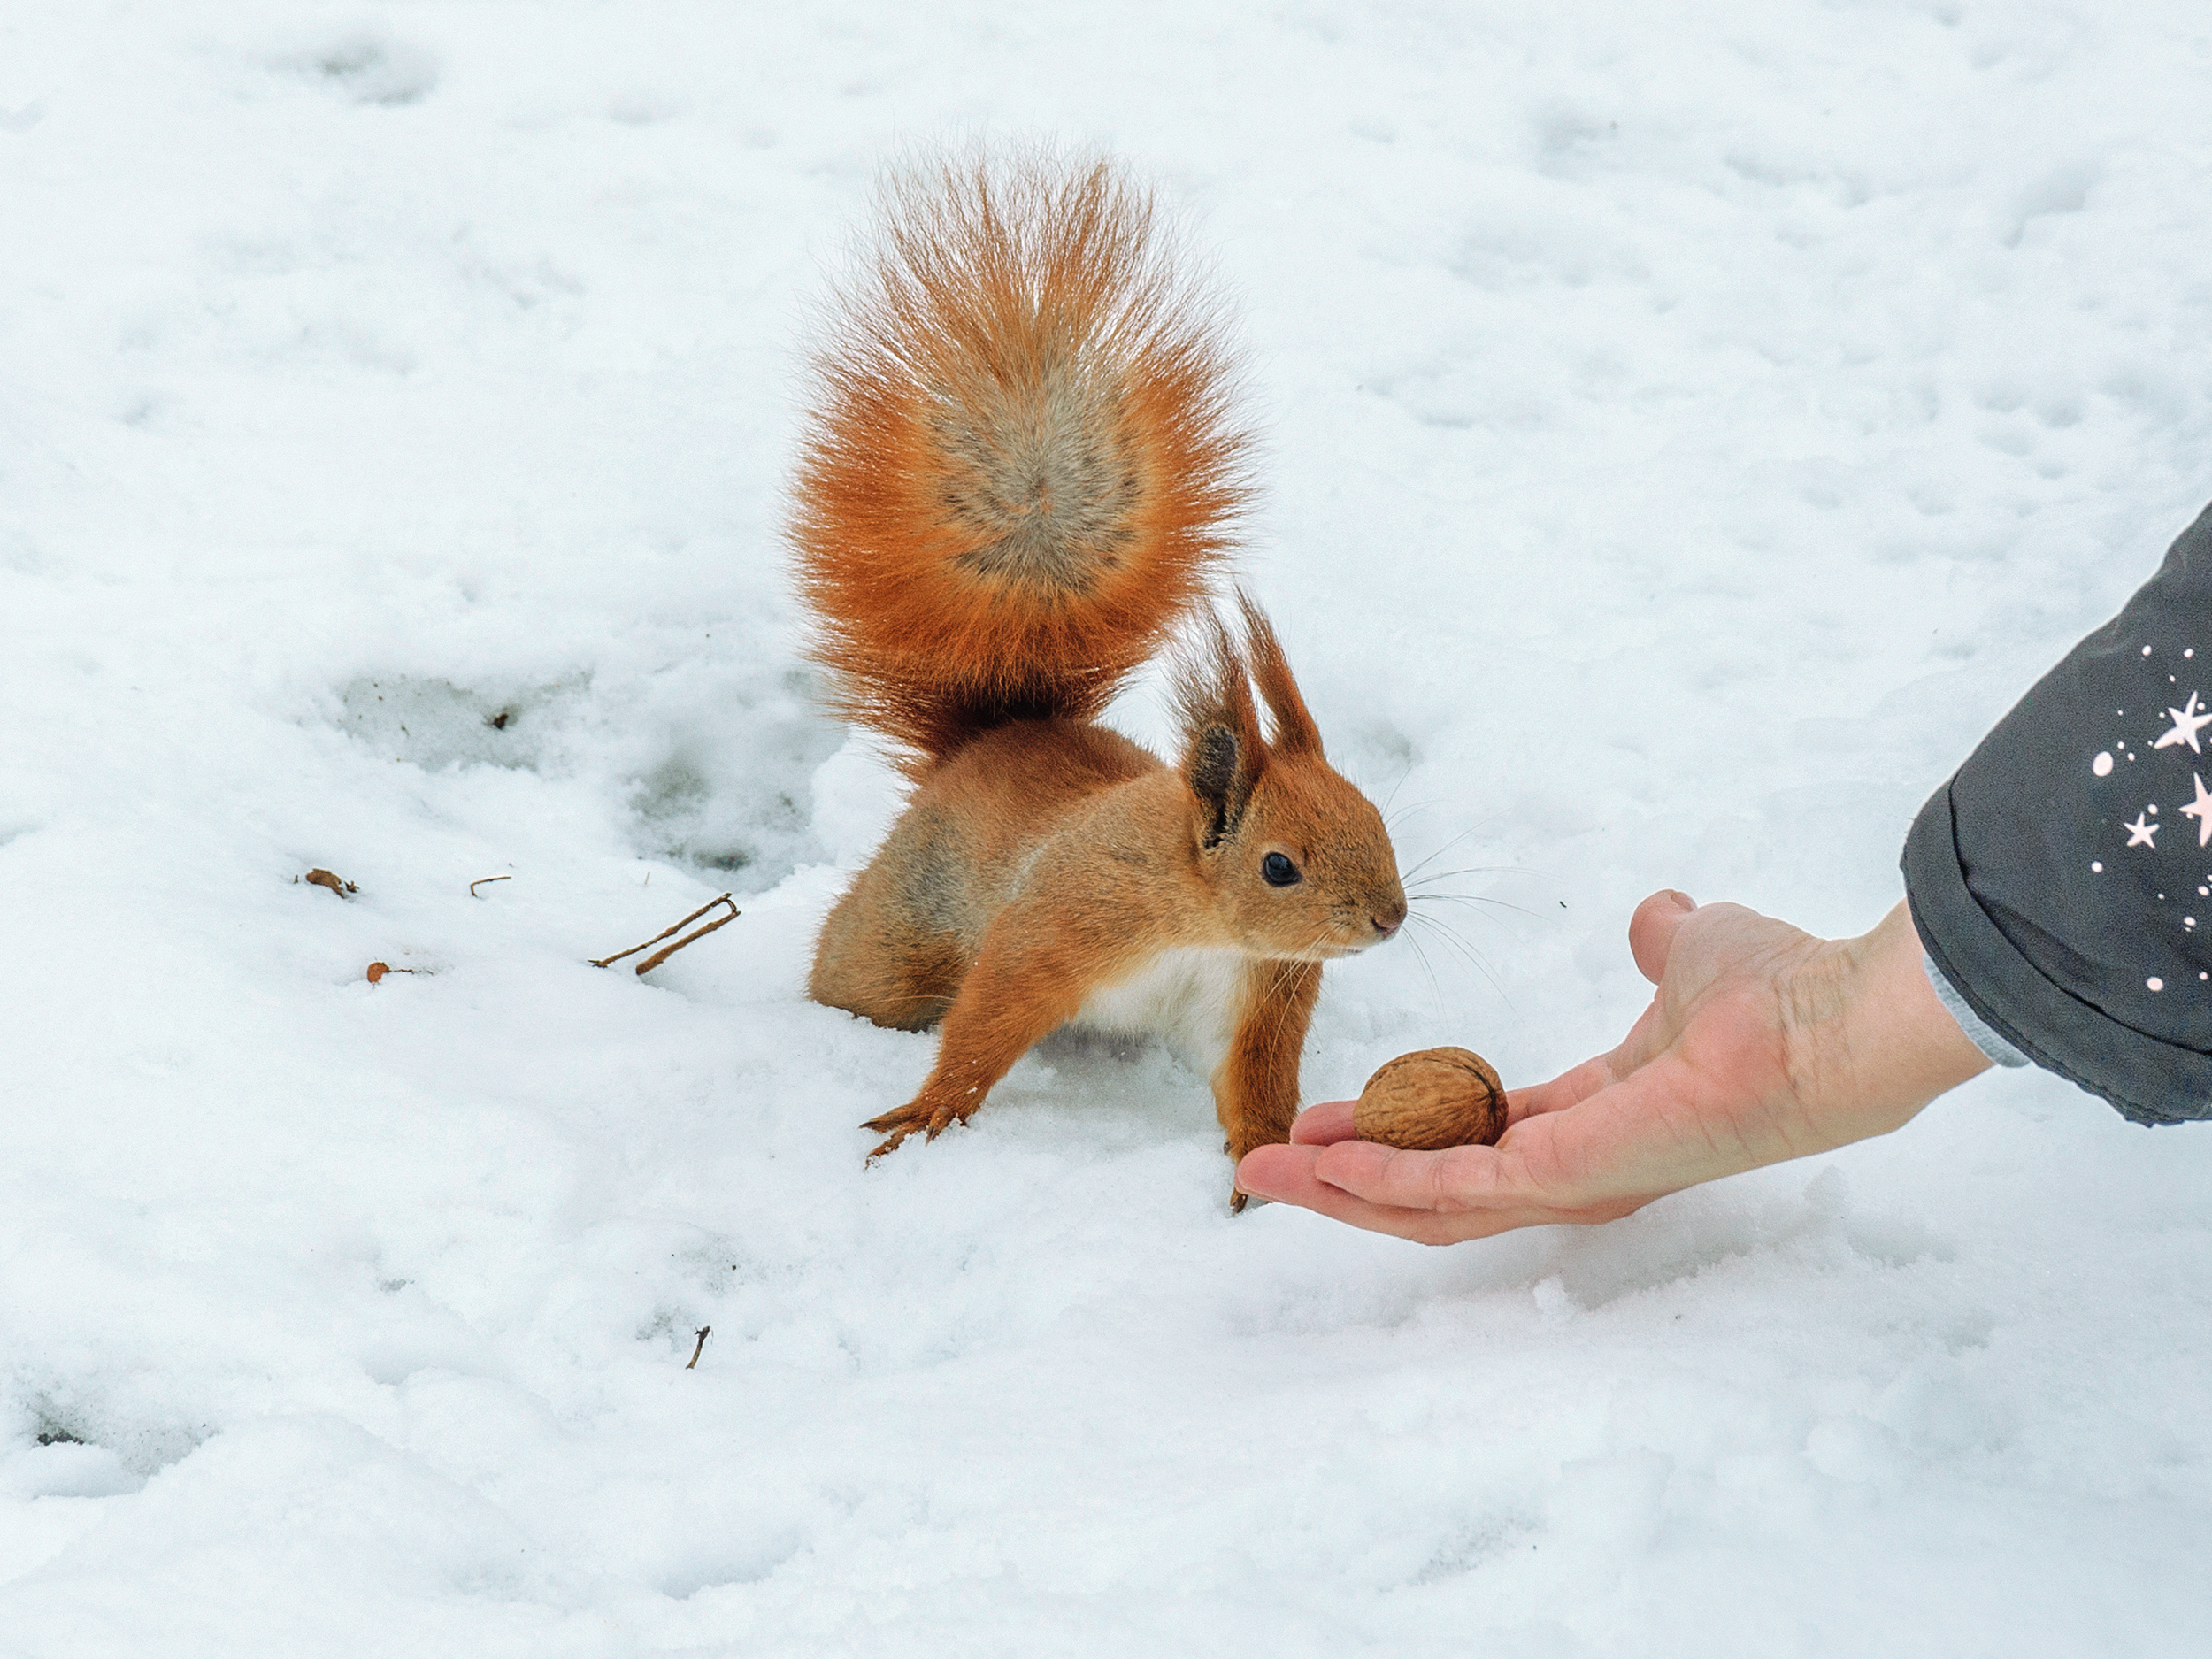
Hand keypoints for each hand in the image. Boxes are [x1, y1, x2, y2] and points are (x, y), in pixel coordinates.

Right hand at [1233, 891, 1991, 1243]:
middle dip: (1345, 1185)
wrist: (1835, 1019)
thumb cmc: (1781, 990)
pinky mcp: (1573, 1173)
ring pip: (1431, 1208)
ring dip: (1341, 1194)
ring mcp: (1575, 1179)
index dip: (1396, 1132)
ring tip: (1261, 1174)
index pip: (1473, 1141)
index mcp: (1597, 1118)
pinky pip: (1458, 1189)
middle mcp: (1579, 1164)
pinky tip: (1320, 1164)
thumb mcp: (1691, 949)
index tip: (1327, 1119)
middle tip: (1265, 1168)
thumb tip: (1654, 914)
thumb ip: (1659, 942)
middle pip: (1435, 1195)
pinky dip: (1385, 1179)